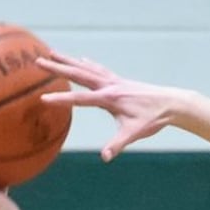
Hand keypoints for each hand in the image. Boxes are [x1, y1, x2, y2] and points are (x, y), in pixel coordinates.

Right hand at [36, 51, 181, 159]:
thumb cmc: (153, 119)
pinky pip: (98, 69)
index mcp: (110, 99)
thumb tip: (105, 157)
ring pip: (86, 68)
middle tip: (37, 60)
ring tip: (52, 52)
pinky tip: (81, 59)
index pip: (80, 99)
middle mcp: (109, 86)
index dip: (62, 99)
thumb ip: (118, 144)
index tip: (43, 98)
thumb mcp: (134, 133)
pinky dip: (87, 64)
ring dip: (68, 60)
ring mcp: (114, 81)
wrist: (171, 103)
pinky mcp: (119, 81)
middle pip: (79, 74)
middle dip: (58, 68)